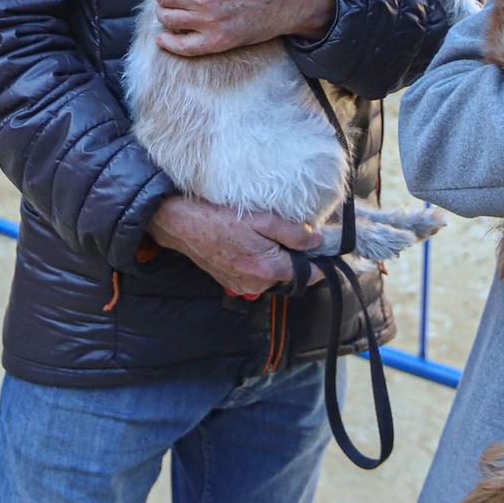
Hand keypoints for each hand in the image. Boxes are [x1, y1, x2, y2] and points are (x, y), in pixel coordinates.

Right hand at [146, 196, 318, 297]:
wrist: (180, 223)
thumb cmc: (219, 217)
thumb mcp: (262, 218)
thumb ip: (293, 232)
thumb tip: (317, 241)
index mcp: (268, 270)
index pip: (308, 275)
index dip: (319, 260)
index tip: (323, 246)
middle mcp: (256, 284)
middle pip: (289, 273)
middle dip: (293, 254)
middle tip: (288, 229)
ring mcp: (242, 285)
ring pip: (272, 273)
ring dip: (274, 256)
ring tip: (264, 232)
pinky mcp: (230, 281)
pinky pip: (255, 273)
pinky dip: (258, 259)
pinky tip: (248, 240)